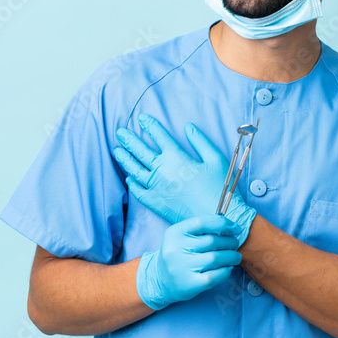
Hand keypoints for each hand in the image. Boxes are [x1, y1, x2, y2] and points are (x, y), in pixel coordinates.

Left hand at [112, 113, 256, 245]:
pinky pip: (138, 192)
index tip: (141, 118)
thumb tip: (188, 126)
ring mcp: (157, 188)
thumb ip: (200, 141)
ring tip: (117, 151)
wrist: (217, 219)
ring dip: (125, 159)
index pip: (159, 136)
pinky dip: (132, 183)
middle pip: (140, 151)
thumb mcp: (215, 159)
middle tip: (120, 132)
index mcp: (177, 157)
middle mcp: (163, 171)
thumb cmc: (220, 188)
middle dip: (129, 140)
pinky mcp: (156, 203)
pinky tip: (129, 178)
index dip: (150, 125)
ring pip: (135, 170)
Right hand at [136, 215, 242, 310]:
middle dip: (230, 241)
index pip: (202, 222)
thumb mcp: (182, 237)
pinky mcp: (189, 284)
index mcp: (175, 233)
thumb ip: (202, 229)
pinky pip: (215, 276)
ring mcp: (181, 267)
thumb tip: (231, 226)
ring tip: (235, 256)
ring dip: (231, 256)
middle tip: (235, 244)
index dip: (223, 224)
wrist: (161, 280)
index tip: (235, 228)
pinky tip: (227, 268)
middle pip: (212, 241)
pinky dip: (226, 271)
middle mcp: (175, 249)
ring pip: (215, 258)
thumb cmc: (178, 254)